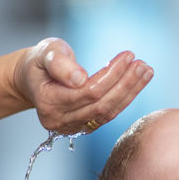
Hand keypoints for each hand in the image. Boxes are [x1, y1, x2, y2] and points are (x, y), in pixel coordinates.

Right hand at [14, 38, 152, 134]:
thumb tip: (80, 78)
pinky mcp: (82, 127)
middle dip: (126, 84)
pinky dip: (125, 98)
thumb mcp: (46, 52)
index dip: (111, 75)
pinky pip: (108, 114)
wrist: (33, 78)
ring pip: (107, 112)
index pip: (88, 91)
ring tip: (146, 72)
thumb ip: (59, 63)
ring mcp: (71, 127)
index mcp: (48, 102)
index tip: (128, 55)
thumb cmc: (40, 61)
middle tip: (144, 65)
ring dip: (130, 92)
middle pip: (101, 104)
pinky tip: (137, 83)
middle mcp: (59, 120)